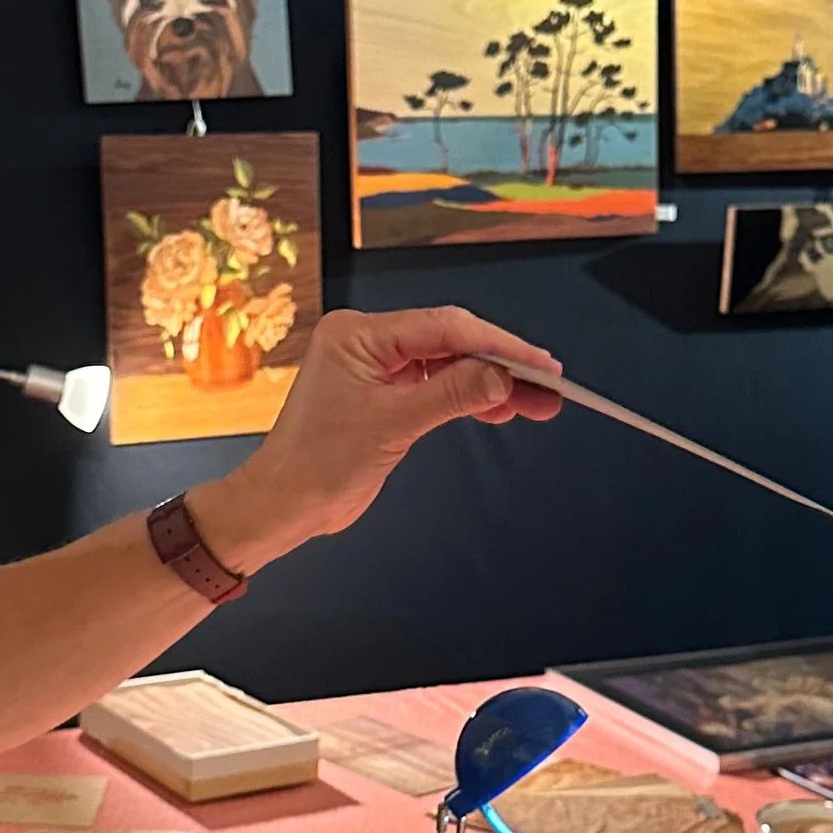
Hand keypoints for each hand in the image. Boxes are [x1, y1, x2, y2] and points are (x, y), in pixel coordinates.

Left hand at [190, 306, 563, 567]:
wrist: (284, 504)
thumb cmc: (315, 466)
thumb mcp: (392, 426)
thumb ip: (451, 395)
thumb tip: (502, 376)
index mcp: (358, 335)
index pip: (444, 327)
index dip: (499, 345)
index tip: (539, 364)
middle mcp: (366, 342)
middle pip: (451, 341)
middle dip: (501, 363)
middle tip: (548, 385)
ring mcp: (375, 366)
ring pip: (448, 364)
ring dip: (490, 382)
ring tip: (536, 402)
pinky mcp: (383, 392)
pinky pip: (436, 384)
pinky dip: (468, 396)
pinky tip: (500, 408)